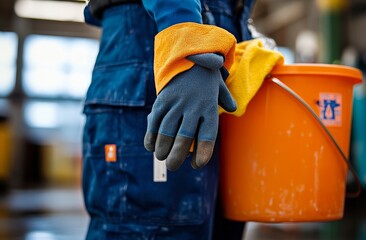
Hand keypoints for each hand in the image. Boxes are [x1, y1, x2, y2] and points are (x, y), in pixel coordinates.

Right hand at [144, 53, 236, 170]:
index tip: (197, 164)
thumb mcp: (219, 86)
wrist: (189, 53)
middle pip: (184, 139)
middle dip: (176, 158)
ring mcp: (176, 103)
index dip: (203, 154)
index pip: (208, 138)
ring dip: (162, 149)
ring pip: (166, 132)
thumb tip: (232, 108)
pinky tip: (150, 146)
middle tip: (173, 166)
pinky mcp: (162, 100)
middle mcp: (193, 108)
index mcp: (209, 109)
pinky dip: (151, 136)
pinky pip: (154, 121)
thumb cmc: (205, 75)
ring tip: (162, 157)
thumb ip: (227, 99)